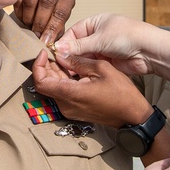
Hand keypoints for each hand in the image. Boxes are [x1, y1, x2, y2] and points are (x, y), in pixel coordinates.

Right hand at [14, 0, 75, 45]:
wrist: (42, 1)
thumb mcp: (59, 23)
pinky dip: (19, 12)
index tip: (46, 41)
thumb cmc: (52, 15)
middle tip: (36, 36)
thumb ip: (56, 33)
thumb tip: (49, 46)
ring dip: (28, 18)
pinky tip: (23, 18)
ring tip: (30, 27)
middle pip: (46, 2)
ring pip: (30, 0)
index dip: (52, 28)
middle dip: (39, 23)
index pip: (61, 11)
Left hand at [31, 51, 151, 127]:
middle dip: (47, 67)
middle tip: (56, 53)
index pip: (40, 82)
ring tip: (65, 59)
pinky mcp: (75, 111)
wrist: (132, 116)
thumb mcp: (102, 69)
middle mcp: (66, 105)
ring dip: (55, 73)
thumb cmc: (121, 93)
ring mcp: (70, 110)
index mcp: (71, 94)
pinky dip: (63, 81)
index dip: (38, 66)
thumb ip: (78, 61)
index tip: (44, 53)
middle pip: (45, 85)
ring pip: (53, 89)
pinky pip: (63, 94)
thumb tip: (62, 55)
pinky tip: (73, 70)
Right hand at [55, 14, 163, 75]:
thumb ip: (78, 46)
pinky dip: (83, 71)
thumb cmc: (128, 36)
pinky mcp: (106, 63)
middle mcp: (97, 36)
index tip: (54, 53)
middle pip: (76, 46)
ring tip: (65, 73)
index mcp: (95, 23)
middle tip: (58, 66)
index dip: (63, 43)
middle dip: (68, 56)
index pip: (73, 32)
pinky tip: (76, 76)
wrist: (149, 51)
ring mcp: (102, 49)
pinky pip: (91, 67)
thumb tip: (59, 49)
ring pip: (82, 58)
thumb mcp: (100, 39)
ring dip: (75, 65)